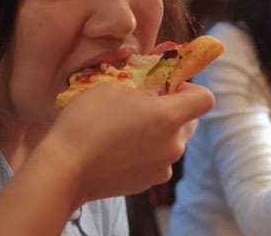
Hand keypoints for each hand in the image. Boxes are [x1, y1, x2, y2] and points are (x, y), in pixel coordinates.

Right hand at [45, 80, 213, 204]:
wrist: (66, 168)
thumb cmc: (86, 121)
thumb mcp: (113, 88)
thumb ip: (143, 88)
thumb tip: (155, 92)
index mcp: (169, 116)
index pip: (205, 98)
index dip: (190, 88)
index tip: (167, 87)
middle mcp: (173, 145)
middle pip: (190, 122)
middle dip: (173, 110)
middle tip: (143, 105)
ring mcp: (162, 167)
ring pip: (171, 142)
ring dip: (157, 132)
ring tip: (125, 128)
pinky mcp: (147, 183)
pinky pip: (156, 160)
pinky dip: (145, 152)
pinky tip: (117, 148)